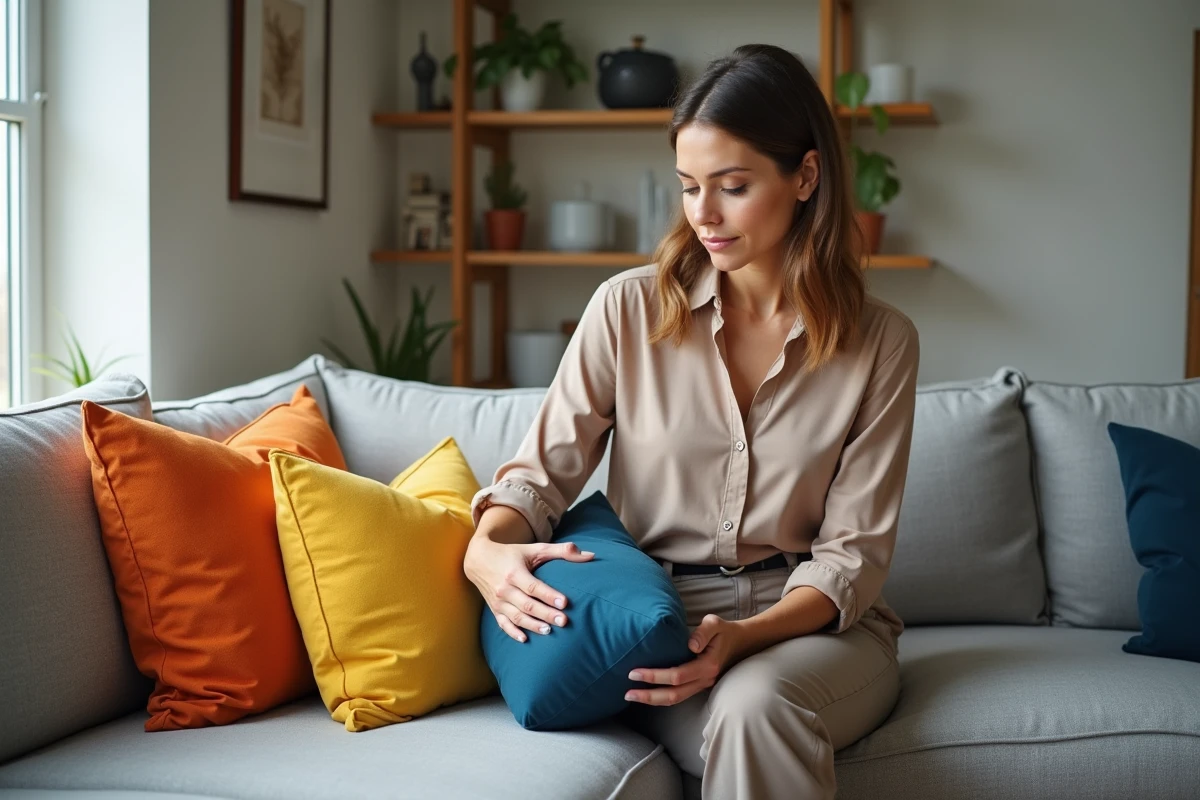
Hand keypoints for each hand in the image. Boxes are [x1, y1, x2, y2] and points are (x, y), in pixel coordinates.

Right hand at [464, 535, 594, 642]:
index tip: (565, 602)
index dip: (549, 595)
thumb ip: (562, 551)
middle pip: (527, 605)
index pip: (533, 587)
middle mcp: (504, 589)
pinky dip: (513, 633)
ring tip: (549, 631)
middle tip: (564, 622)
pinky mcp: (494, 610)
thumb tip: (591, 555)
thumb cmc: (511, 554)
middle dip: (545, 614)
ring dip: (532, 625)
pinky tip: (525, 639)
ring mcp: (498, 601)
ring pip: (516, 617)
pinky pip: (503, 624)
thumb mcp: (534, 549)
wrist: (478, 559)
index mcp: (514, 573)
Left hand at [624, 614, 745, 705]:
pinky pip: (679, 695)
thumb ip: (703, 632)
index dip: (654, 676)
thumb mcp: (715, 624)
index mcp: (707, 666)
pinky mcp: (699, 686)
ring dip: (653, 700)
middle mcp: (705, 680)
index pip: (677, 676)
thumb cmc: (724, 631)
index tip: (634, 673)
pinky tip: (648, 693)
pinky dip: (661, 696)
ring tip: (632, 696)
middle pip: (674, 695)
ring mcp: (702, 685)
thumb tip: (691, 644)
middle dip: (649, 695)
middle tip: (627, 693)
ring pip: (676, 699)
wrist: (742, 643)